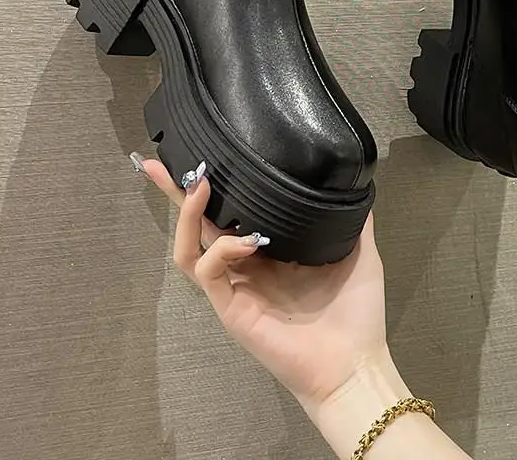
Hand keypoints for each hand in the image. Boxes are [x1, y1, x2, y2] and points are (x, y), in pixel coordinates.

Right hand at [137, 157, 389, 411]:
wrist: (354, 365)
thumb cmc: (355, 313)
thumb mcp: (358, 251)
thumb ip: (351, 218)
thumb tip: (354, 180)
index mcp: (269, 251)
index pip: (231, 214)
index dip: (213, 188)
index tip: (203, 151)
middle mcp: (245, 266)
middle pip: (198, 225)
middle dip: (176, 194)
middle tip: (157, 163)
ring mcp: (235, 288)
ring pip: (189, 248)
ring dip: (188, 215)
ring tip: (200, 185)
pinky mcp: (232, 309)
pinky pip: (208, 273)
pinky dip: (220, 251)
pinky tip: (245, 240)